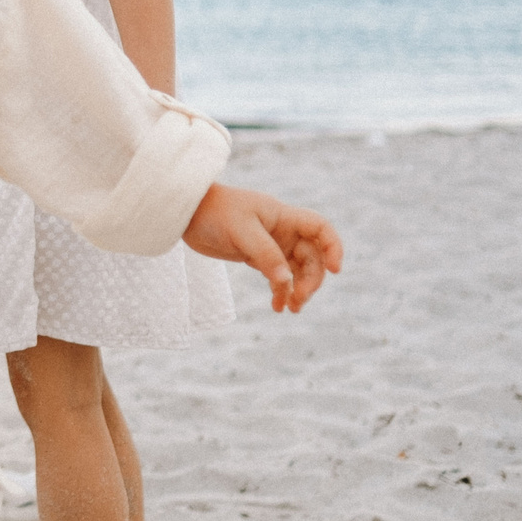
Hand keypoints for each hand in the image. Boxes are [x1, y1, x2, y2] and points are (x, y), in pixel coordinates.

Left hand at [182, 184, 343, 312]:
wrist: (186, 213)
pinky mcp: (257, 258)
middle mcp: (282, 231)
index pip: (320, 228)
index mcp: (283, 217)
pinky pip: (277, 278)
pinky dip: (280, 293)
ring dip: (298, 290)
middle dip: (311, 280)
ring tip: (292, 309)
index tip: (335, 270)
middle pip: (311, 257)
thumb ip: (265, 255)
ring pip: (296, 270)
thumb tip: (286, 282)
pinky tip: (277, 308)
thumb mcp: (241, 232)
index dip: (333, 247)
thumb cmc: (214, 212)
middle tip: (299, 300)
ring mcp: (271, 245)